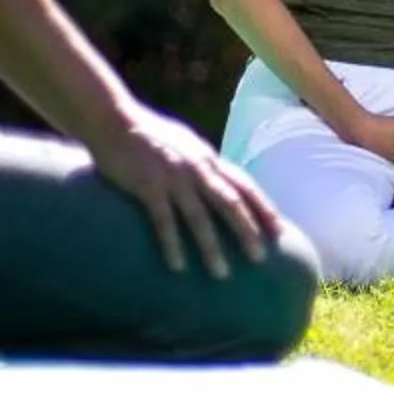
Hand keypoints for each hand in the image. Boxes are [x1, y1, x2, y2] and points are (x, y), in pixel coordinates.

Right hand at [88, 108, 281, 278]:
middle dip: (247, 231)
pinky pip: (163, 221)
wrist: (113, 119)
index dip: (263, 207)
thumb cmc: (148, 134)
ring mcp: (173, 177)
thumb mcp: (186, 144)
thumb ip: (202, 163)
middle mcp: (197, 168)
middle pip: (229, 203)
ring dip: (212, 247)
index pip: (244, 185)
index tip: (279, 230)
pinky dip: (172, 244)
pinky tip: (178, 266)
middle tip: (260, 259)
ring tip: (221, 274)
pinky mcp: (147, 186)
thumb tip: (219, 179)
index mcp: (208, 158)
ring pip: (199, 218)